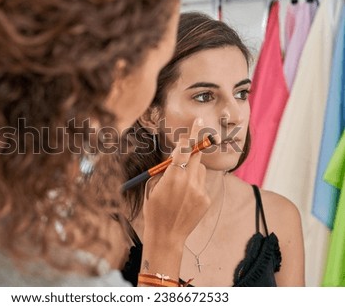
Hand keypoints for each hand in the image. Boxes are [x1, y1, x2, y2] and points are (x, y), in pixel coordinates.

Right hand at [139, 118, 211, 281]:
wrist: (166, 236)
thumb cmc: (153, 210)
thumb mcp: (152, 187)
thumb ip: (164, 170)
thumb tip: (174, 157)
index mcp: (173, 177)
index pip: (185, 149)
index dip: (190, 134)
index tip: (197, 122)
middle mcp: (189, 181)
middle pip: (197, 155)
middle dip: (196, 145)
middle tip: (198, 135)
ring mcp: (200, 191)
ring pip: (200, 169)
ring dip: (193, 168)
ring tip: (181, 183)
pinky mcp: (205, 199)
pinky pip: (202, 183)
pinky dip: (195, 184)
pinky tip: (185, 197)